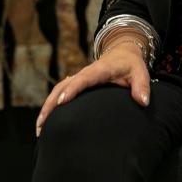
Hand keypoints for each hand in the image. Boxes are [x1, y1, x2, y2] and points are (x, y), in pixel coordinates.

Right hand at [35, 36, 149, 136]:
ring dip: (47, 107)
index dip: (71, 90)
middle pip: (62, 86)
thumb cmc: (131, 65)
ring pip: (57, 90)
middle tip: (42, 123)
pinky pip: (60, 93)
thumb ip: (142, 86)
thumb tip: (143, 101)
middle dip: (50, 103)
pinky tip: (46, 123)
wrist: (122, 53)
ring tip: (39, 128)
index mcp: (99, 70)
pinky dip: (50, 106)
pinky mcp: (76, 84)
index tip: (61, 102)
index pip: (83, 80)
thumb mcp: (140, 72)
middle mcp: (84, 73)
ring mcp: (78, 79)